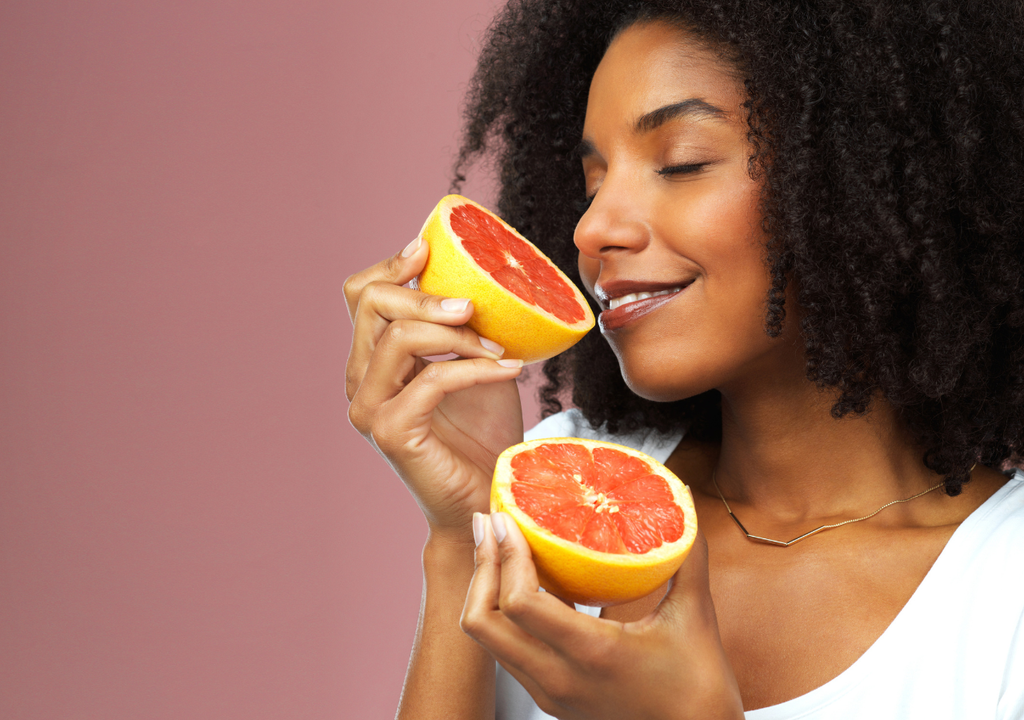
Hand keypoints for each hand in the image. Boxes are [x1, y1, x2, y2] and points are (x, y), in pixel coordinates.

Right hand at [344, 237, 525, 544]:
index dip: (391, 265)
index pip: (361, 295)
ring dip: (456, 334)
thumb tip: (484, 277)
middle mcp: (360, 382)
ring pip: (398, 337)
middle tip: (474, 307)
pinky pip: (432, 379)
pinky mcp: (392, 432)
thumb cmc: (483, 435)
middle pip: (371, 304)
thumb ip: (461, 327)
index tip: (428, 250)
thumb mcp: (474, 363)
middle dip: (427, 296)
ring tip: (498, 346)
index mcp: (372, 361)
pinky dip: (474, 368)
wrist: (489, 498)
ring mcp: (370, 410)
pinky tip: (509, 370)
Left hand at [461, 513, 743, 719]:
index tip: (506, 519)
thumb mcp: (696, 616)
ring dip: (486, 588)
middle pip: (482, 623)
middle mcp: (559, 678)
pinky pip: (506, 650)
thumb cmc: (700, 685)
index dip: (505, 557)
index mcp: (592, 654)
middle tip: (487, 523)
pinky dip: (502, 611)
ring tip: (497, 545)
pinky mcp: (549, 696)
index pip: (519, 604)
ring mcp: (549, 692)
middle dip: (481, 566)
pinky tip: (523, 580)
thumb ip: (687, 558)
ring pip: (488, 639)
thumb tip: (684, 507)